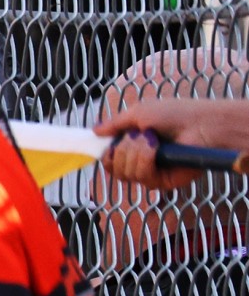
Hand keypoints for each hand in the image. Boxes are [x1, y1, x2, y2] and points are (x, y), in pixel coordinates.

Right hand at [92, 72, 248, 193]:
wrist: (202, 125)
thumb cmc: (177, 114)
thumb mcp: (139, 112)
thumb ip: (115, 123)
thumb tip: (94, 131)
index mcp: (135, 145)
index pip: (110, 158)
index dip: (107, 153)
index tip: (108, 145)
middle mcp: (141, 160)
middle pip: (113, 167)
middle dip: (123, 150)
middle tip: (139, 137)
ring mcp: (151, 172)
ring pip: (124, 174)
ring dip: (135, 154)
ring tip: (153, 142)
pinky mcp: (162, 182)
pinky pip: (141, 178)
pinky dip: (146, 162)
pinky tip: (157, 152)